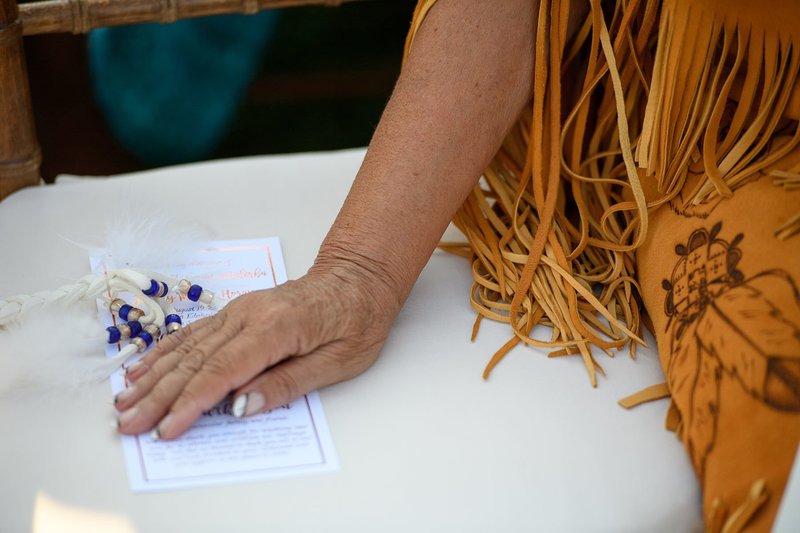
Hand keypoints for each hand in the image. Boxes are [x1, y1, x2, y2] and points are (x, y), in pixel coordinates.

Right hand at [114, 268, 395, 439]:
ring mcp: (239, 311)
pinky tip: (143, 367)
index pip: (224, 371)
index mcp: (276, 329)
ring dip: (153, 376)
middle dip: (159, 396)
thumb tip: (241, 408)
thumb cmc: (356, 320)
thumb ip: (287, 384)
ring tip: (124, 402)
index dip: (192, 402)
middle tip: (130, 424)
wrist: (357, 279)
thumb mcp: (337, 361)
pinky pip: (194, 333)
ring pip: (188, 347)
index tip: (167, 429)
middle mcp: (249, 316)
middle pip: (196, 361)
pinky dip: (166, 351)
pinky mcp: (236, 312)